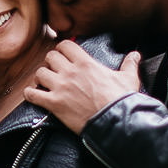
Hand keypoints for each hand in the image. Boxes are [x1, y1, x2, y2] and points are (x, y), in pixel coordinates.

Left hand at [25, 42, 142, 132]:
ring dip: (41, 77)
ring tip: (44, 82)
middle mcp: (70, 72)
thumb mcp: (128, 78)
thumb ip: (130, 64)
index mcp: (86, 63)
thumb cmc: (121, 100)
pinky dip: (30, 94)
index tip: (63, 54)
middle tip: (55, 69)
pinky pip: (33, 95)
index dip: (62, 49)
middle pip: (50, 57)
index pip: (65, 45)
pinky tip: (32, 95)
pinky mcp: (54, 104)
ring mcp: (60, 87)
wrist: (115, 122)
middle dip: (51, 62)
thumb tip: (136, 55)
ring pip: (40, 73)